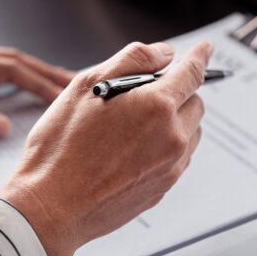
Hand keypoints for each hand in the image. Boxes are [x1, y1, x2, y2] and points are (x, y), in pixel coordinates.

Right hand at [0, 41, 209, 255]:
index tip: (205, 49)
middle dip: (179, 92)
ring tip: (134, 126)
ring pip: (190, 131)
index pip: (192, 73)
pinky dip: (167, 145)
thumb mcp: (87, 85)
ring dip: (175, 120)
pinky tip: (133, 149)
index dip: (199, 56)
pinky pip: (179, 157)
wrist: (52, 206)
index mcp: (156, 106)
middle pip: (195, 102)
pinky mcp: (164, 187)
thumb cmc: (62, 145)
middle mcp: (172, 136)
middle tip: (143, 94)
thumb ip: (133, 60)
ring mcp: (171, 165)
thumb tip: (164, 53)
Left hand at [0, 43, 73, 137]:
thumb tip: (3, 126)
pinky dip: (14, 72)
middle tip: (77, 84)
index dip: (40, 82)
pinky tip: (22, 83)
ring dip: (33, 70)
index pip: (9, 69)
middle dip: (47, 71)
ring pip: (3, 59)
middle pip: (13, 58)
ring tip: (58, 83)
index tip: (64, 95)